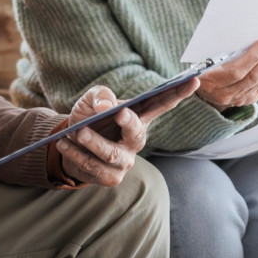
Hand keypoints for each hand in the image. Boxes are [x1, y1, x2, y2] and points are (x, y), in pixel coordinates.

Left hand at [57, 79, 198, 185]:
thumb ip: (100, 96)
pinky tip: (64, 142)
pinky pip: (93, 167)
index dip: (179, 93)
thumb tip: (106, 105)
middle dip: (129, 122)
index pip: (162, 103)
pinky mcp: (111, 177)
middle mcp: (136, 140)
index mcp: (139, 117)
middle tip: (119, 112)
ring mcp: (126, 161)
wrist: (68, 143)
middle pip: (137, 132)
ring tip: (77, 131)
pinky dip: (76, 154)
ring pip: (111, 154)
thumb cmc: (87, 118)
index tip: (194, 80)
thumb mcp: (90, 101)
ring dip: (93, 142)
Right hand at [195, 29, 257, 110]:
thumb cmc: (201, 68)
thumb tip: (238, 35)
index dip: (253, 57)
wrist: (201, 92)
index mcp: (213, 83)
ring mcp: (240, 98)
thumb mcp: (201, 61)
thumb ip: (215, 53)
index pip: (237, 72)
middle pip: (255, 75)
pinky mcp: (249, 98)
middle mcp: (227, 94)